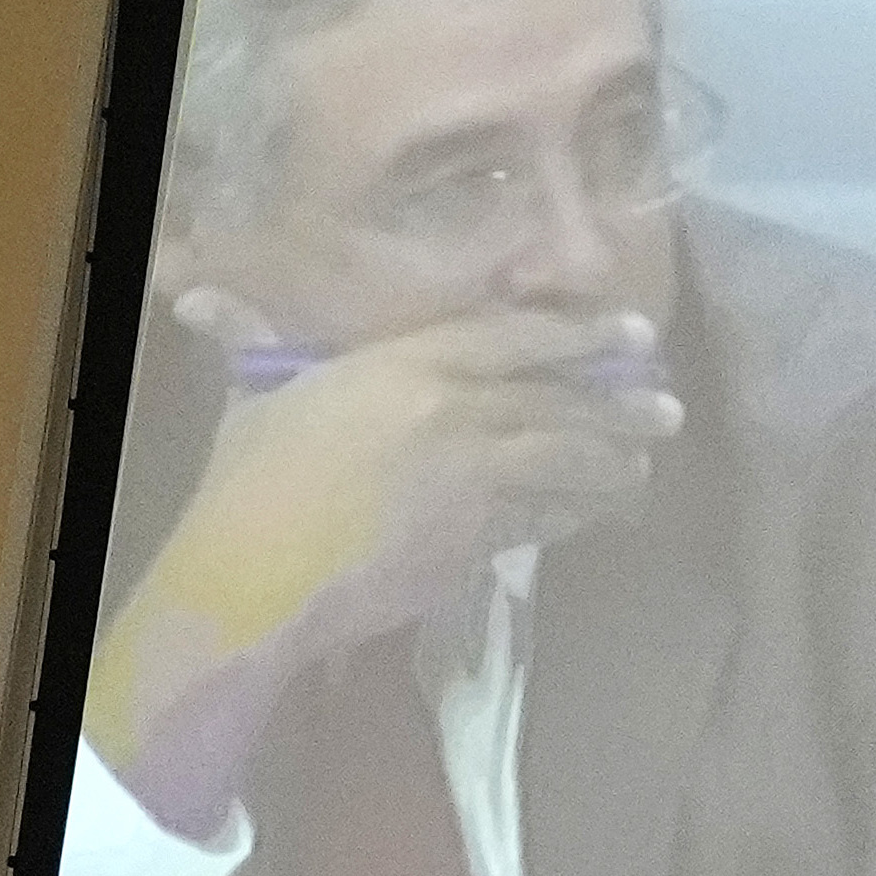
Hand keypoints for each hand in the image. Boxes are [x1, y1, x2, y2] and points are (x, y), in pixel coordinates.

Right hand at [93, 295, 679, 812]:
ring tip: (643, 465)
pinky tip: (596, 513)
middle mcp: (454, 414)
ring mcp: (475, 482)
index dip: (580, 334)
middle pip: (560, 403)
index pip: (514, 338)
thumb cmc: (249, 480)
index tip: (634, 334)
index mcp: (404, 366)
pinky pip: (545, 521)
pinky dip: (575, 515)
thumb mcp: (257, 397)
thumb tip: (207, 300)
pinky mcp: (481, 543)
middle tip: (668, 409)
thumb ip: (260, 346)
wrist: (262, 575)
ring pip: (567, 464)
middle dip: (620, 406)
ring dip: (612, 464)